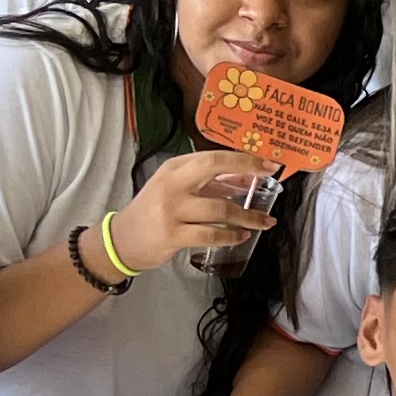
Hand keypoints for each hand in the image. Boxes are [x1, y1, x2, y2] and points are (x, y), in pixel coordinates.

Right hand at [113, 150, 277, 273]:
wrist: (123, 239)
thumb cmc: (156, 210)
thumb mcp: (179, 189)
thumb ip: (214, 183)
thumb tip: (249, 176)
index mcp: (175, 168)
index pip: (213, 157)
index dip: (244, 160)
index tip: (269, 164)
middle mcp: (172, 184)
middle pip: (213, 169)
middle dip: (247, 172)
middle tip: (272, 184)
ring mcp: (171, 209)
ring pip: (219, 208)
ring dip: (248, 217)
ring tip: (264, 222)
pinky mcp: (172, 234)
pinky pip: (210, 234)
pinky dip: (231, 236)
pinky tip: (241, 236)